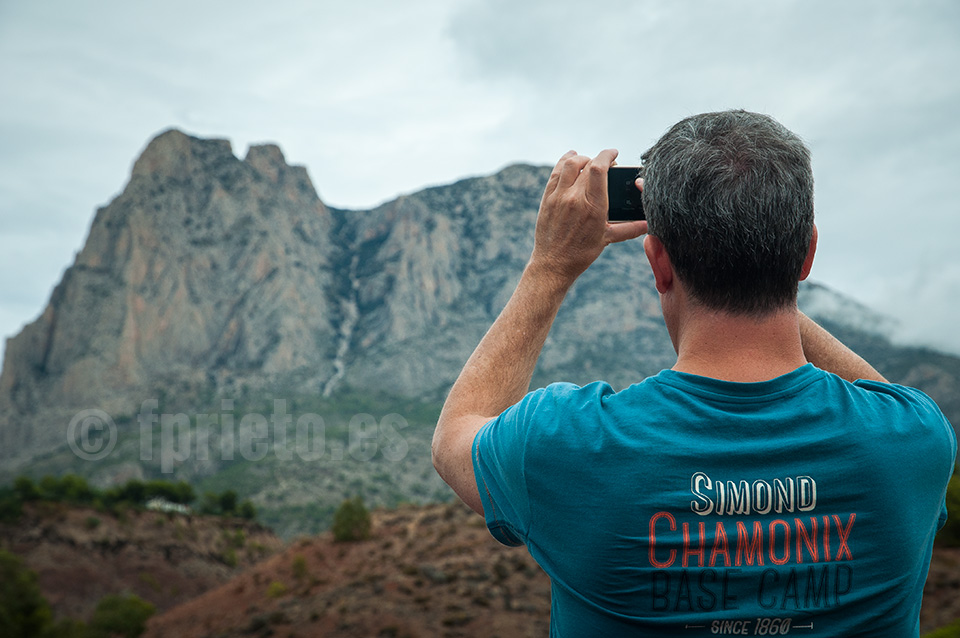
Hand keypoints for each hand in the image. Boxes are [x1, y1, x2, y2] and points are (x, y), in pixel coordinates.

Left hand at [531, 149, 647, 282]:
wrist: (553, 264)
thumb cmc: (581, 253)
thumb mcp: (607, 239)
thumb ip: (629, 229)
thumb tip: (648, 225)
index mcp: (593, 206)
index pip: (599, 168)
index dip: (608, 155)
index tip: (614, 153)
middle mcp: (575, 198)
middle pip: (587, 164)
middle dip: (598, 160)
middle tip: (605, 166)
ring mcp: (558, 197)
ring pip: (569, 164)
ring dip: (581, 158)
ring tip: (588, 160)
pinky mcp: (547, 199)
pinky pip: (555, 173)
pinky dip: (564, 162)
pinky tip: (570, 159)